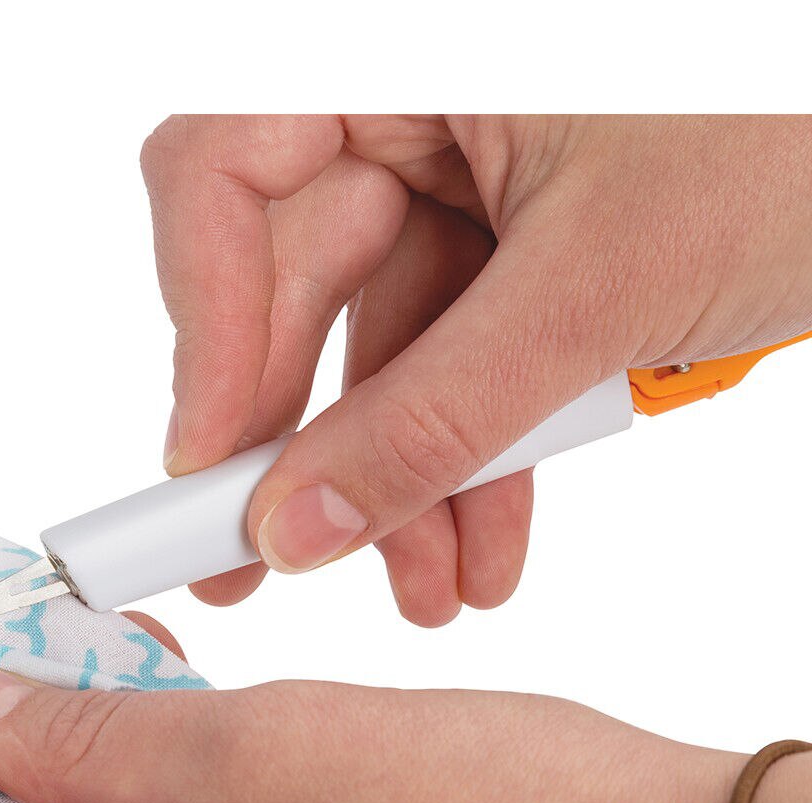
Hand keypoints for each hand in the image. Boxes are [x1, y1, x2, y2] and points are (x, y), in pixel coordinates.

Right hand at [141, 115, 811, 622]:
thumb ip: (431, 416)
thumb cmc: (799, 131)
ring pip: (388, 351)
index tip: (213, 466)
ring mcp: (470, 178)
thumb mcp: (597, 286)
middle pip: (298, 287)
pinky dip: (474, 456)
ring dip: (404, 483)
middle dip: (303, 448)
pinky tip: (481, 548)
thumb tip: (295, 528)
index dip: (205, 326)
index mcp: (405, 53)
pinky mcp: (521, 248)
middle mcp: (418, 106)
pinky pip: (464, 363)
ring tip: (428, 592)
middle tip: (257, 569)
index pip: (224, 175)